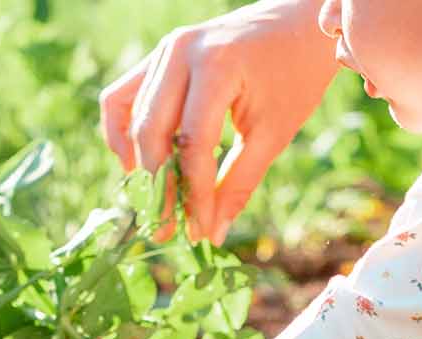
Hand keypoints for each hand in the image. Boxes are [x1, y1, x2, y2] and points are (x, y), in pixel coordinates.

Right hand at [99, 0, 339, 243]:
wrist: (299, 23)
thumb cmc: (295, 75)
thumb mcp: (275, 132)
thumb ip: (240, 181)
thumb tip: (212, 233)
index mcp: (217, 66)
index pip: (193, 143)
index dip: (192, 193)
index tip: (197, 232)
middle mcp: (180, 52)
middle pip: (152, 133)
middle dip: (158, 188)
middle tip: (166, 230)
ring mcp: (164, 51)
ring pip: (131, 117)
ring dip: (139, 166)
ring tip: (155, 203)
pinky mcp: (158, 57)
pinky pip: (121, 97)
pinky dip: (122, 133)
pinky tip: (136, 166)